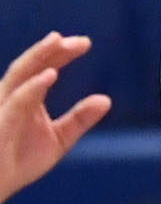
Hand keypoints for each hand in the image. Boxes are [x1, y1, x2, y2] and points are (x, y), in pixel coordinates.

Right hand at [0, 33, 109, 203]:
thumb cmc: (17, 162)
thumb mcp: (57, 140)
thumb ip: (78, 119)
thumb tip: (106, 100)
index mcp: (24, 98)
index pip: (42, 67)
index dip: (61, 52)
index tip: (85, 43)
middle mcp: (9, 98)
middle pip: (28, 65)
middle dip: (50, 49)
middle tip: (79, 41)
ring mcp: (1, 110)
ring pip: (17, 76)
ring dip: (37, 57)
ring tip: (57, 41)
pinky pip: (14, 103)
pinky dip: (31, 88)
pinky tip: (49, 75)